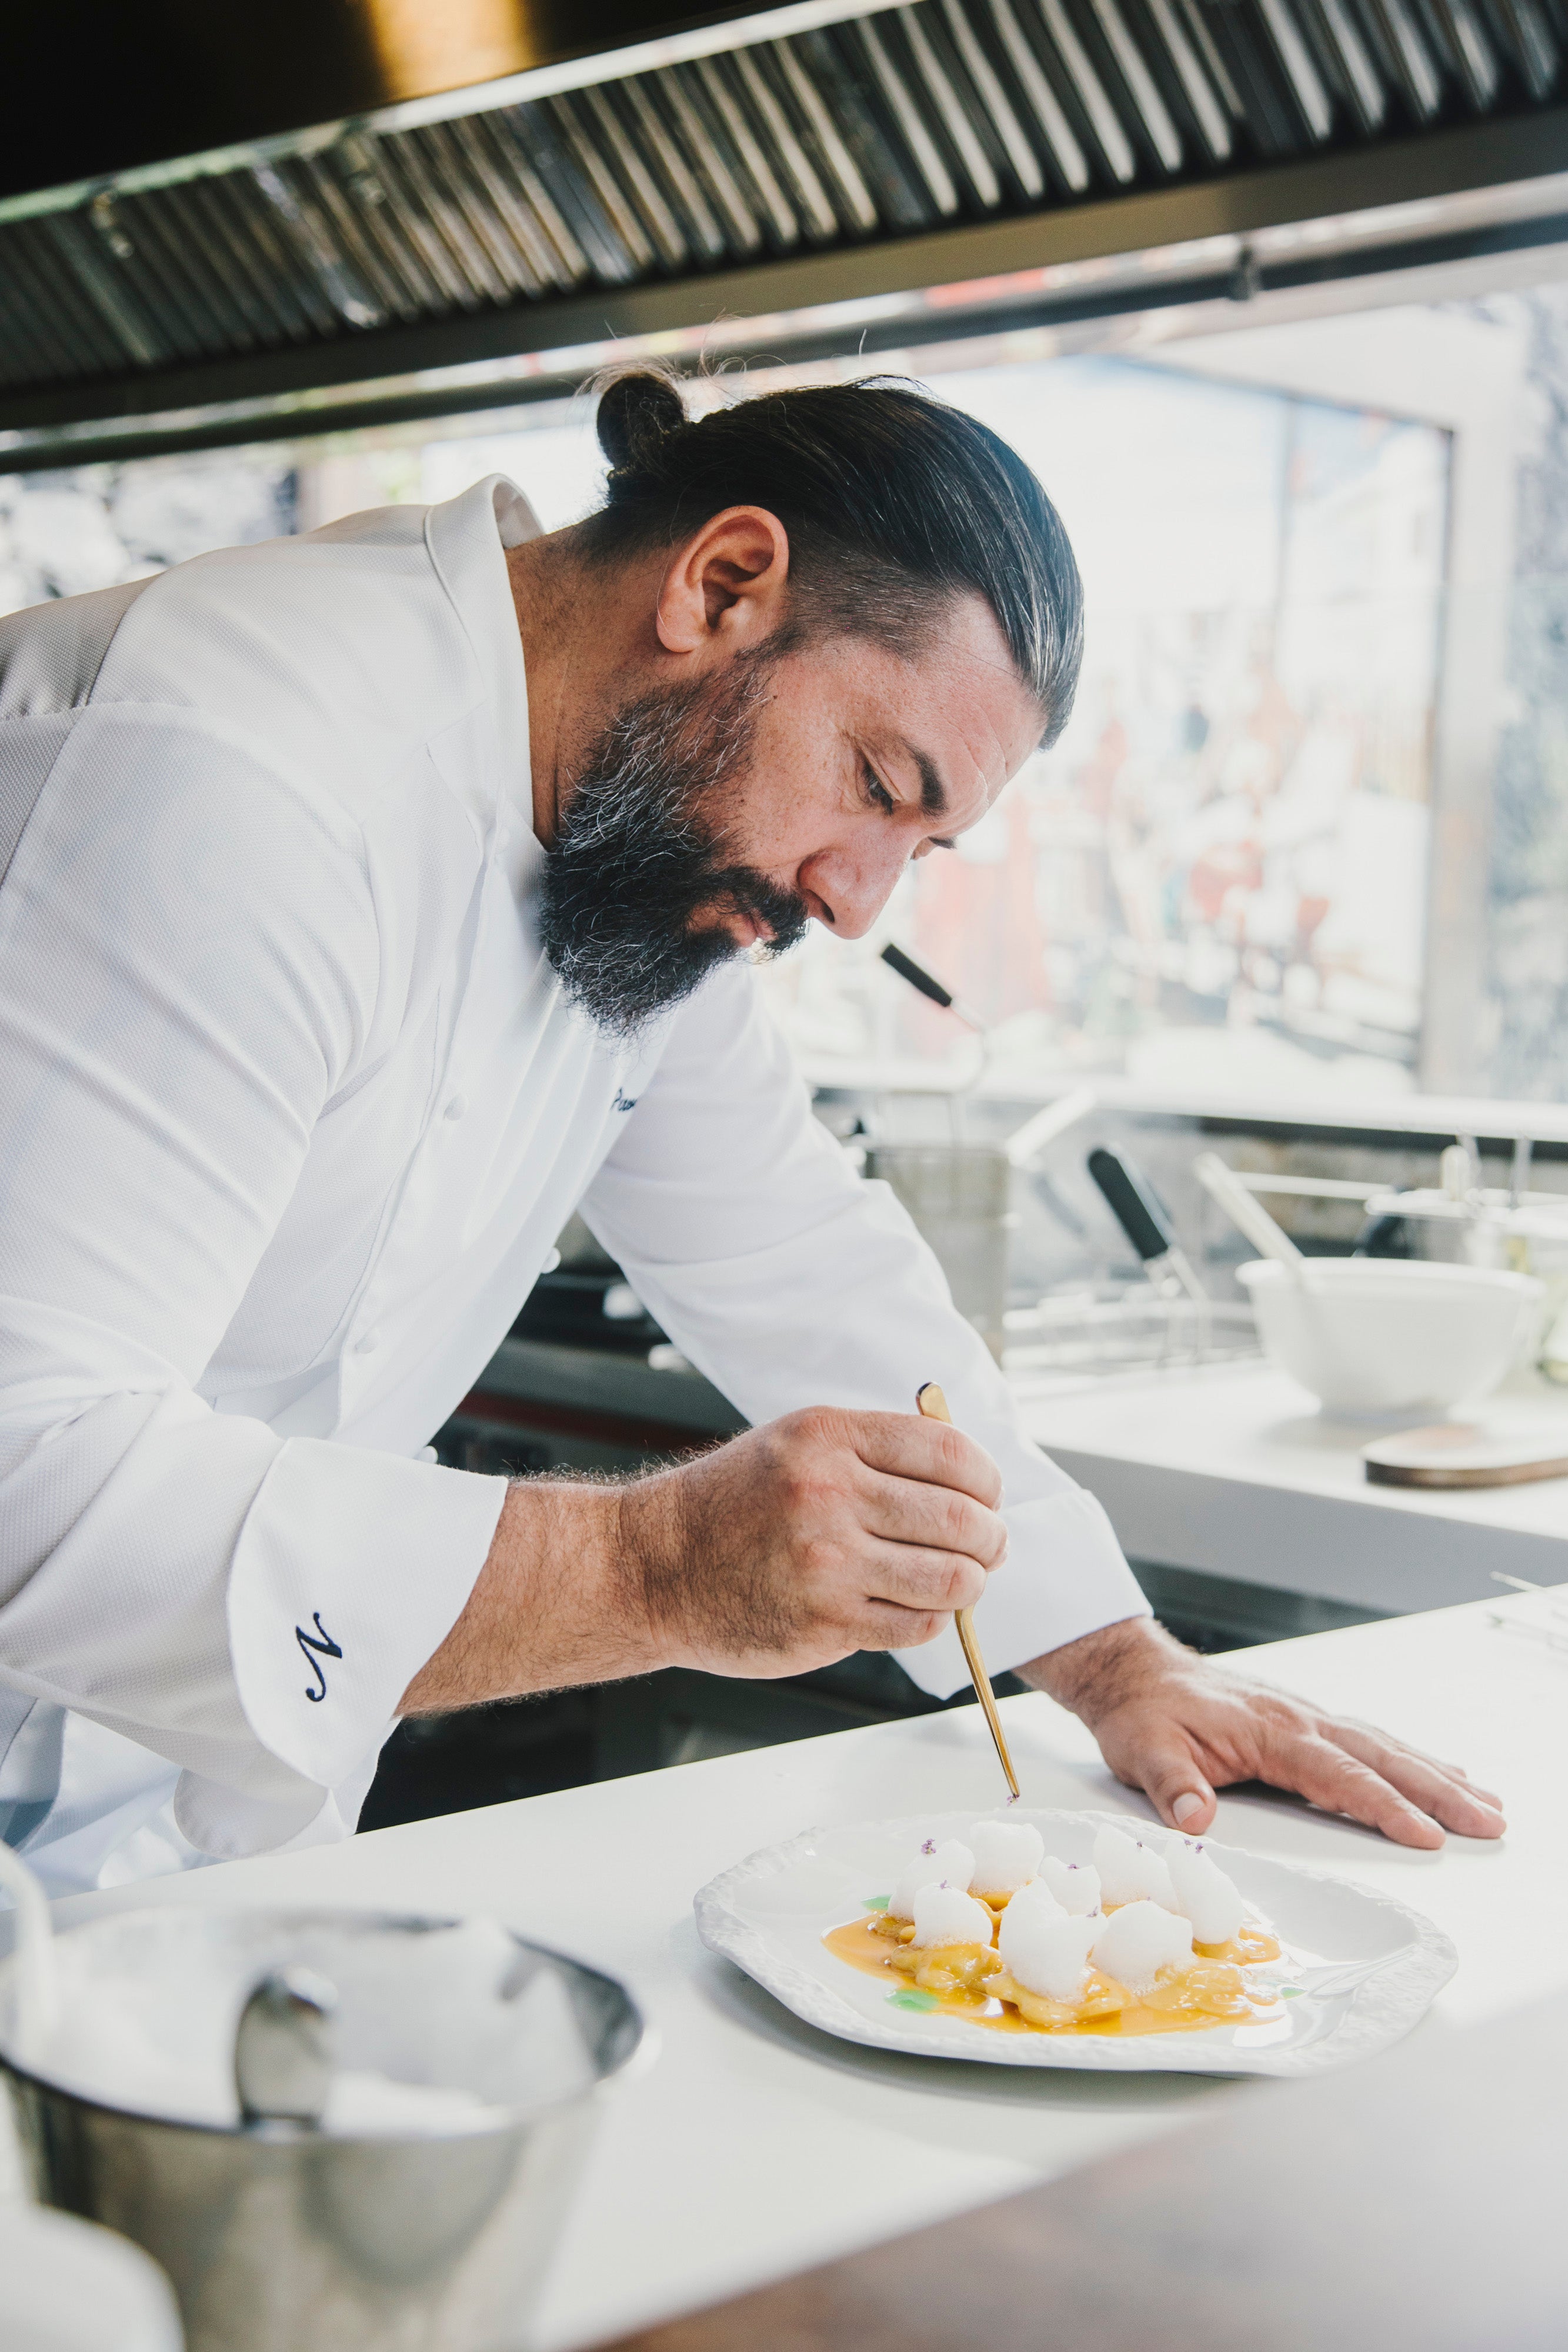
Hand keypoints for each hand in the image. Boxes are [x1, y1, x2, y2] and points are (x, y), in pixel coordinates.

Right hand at [622, 1405, 1008, 1676]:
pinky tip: (916, 1608)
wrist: (654, 1566)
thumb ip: (874, 1450)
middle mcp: (829, 1493)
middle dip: (991, 1537)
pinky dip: (930, 1619)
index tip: (989, 1496)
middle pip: (959, 1518)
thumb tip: (965, 1473)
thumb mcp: (795, 1444)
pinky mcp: (824, 1621)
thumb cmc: (733, 1505)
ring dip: (970, 1582)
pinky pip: (916, 1625)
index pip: (948, 1453)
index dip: (987, 1479)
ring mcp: (826, 1561)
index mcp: (829, 1437)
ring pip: (950, 1578)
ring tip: (963, 1580)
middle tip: (991, 1546)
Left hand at [1023, 1618, 1504, 1848]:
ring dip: (1436, 1774)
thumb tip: (1196, 1819)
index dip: (1384, 1807)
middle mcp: (1298, 1719)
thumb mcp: (1144, 1750)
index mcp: (1269, 1729)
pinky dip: (1408, 1758)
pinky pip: (1368, 1740)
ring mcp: (1305, 1718)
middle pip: (1381, 1757)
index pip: (1338, 1774)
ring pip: (1383, 1746)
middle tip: (1489, 1820)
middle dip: (1438, 1791)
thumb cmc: (1143, 1713)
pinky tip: (1438, 1771)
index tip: (1425, 1835)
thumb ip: (1173, 1785)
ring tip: (1485, 1800)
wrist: (1134, 1673)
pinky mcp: (1303, 1723)